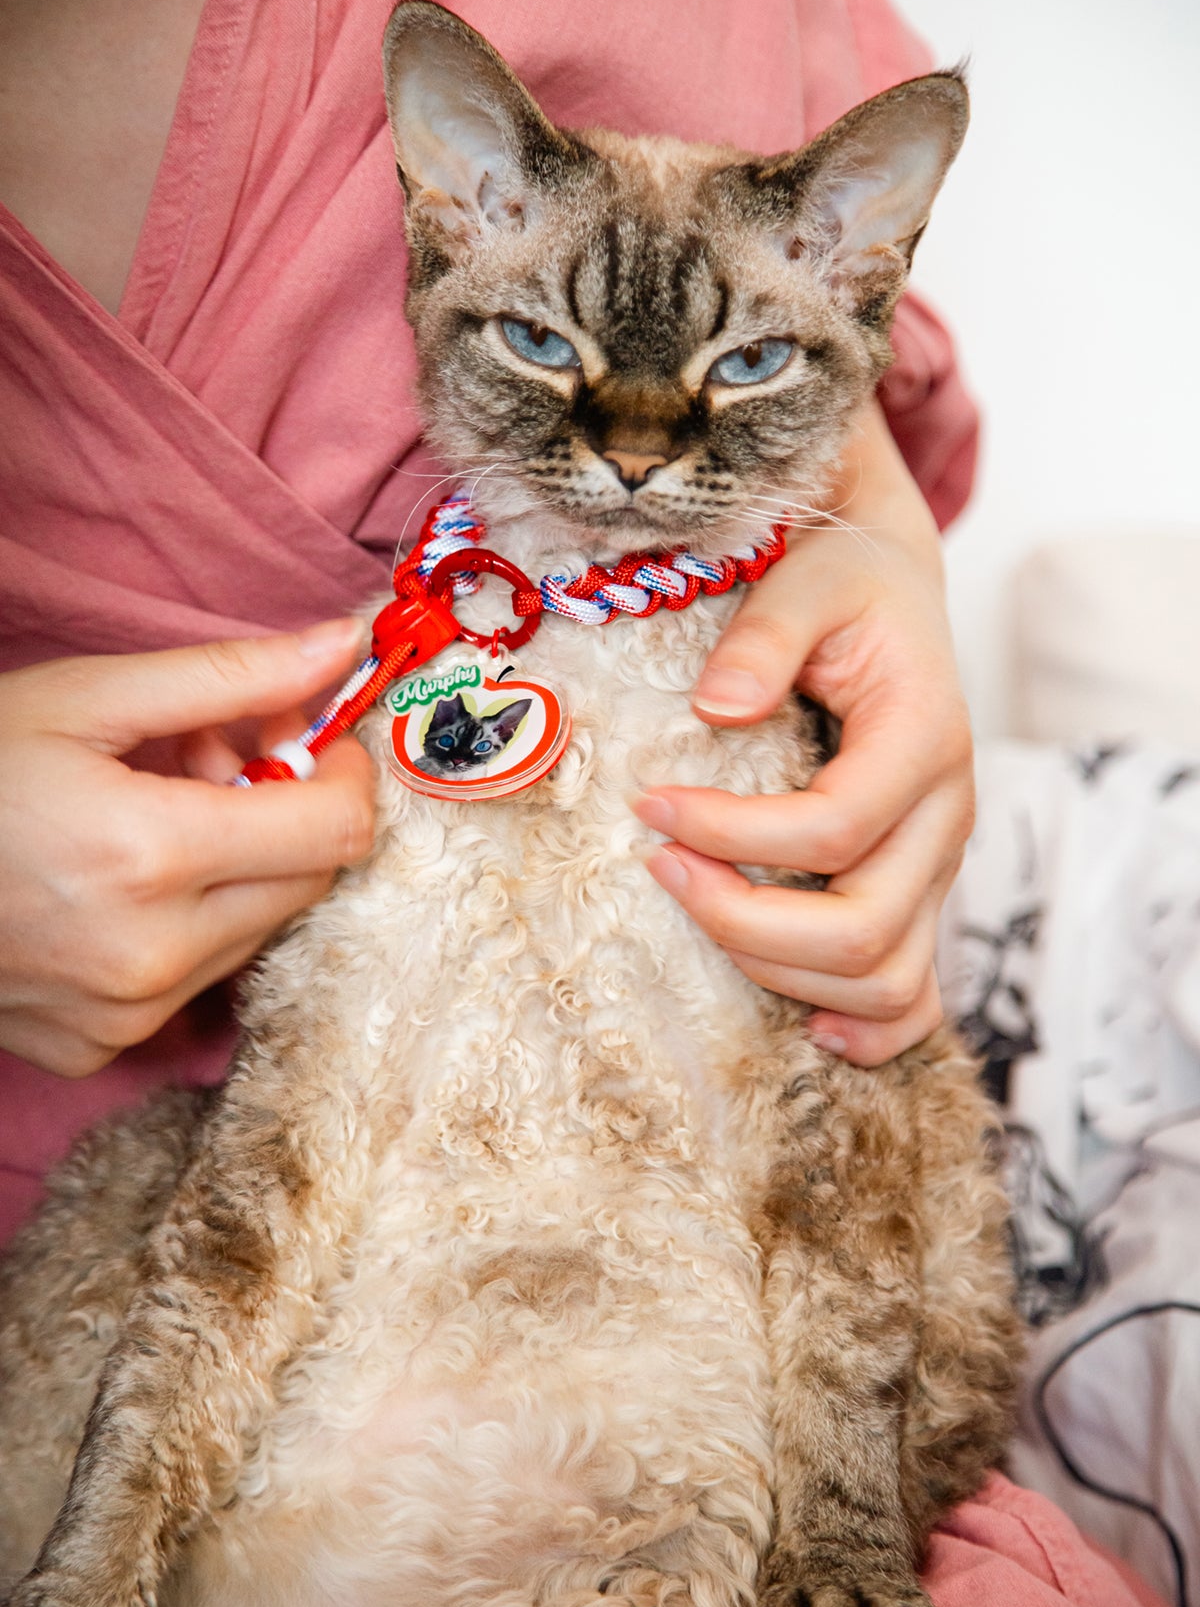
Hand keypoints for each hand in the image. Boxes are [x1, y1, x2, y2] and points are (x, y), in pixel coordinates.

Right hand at [0, 621, 374, 1077]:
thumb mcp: (85, 696)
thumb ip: (228, 676)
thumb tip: (342, 646)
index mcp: (153, 855)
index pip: (334, 830)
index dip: (345, 776)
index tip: (316, 739)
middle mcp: (152, 953)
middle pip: (306, 882)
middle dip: (288, 813)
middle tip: (216, 761)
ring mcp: (126, 1014)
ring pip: (257, 931)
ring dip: (239, 870)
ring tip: (157, 818)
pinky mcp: (100, 1048)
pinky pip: (196, 981)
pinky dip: (188, 926)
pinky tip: (122, 884)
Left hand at [634, 402, 973, 1065]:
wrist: (891, 589)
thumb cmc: (846, 581)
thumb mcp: (809, 578)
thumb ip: (769, 634)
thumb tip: (716, 708)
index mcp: (926, 737)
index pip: (836, 828)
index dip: (734, 836)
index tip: (650, 806)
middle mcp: (946, 816)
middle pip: (864, 929)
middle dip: (745, 920)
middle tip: (660, 870)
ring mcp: (936, 865)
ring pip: (889, 980)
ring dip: (784, 974)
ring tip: (699, 918)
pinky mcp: (917, 890)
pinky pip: (915, 994)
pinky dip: (869, 1028)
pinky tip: (808, 1028)